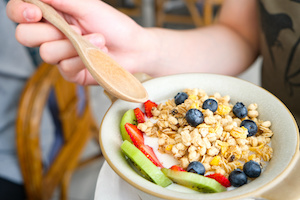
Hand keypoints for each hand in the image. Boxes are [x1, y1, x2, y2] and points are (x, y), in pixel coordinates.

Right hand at [6, 0, 146, 84]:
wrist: (134, 48)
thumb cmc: (113, 25)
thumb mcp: (87, 6)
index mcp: (53, 16)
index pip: (20, 13)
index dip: (20, 12)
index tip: (35, 12)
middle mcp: (53, 36)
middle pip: (24, 35)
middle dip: (46, 31)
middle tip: (71, 28)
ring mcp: (62, 56)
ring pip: (46, 53)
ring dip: (73, 45)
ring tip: (97, 39)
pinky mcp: (72, 73)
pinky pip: (65, 68)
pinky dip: (83, 59)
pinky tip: (98, 55)